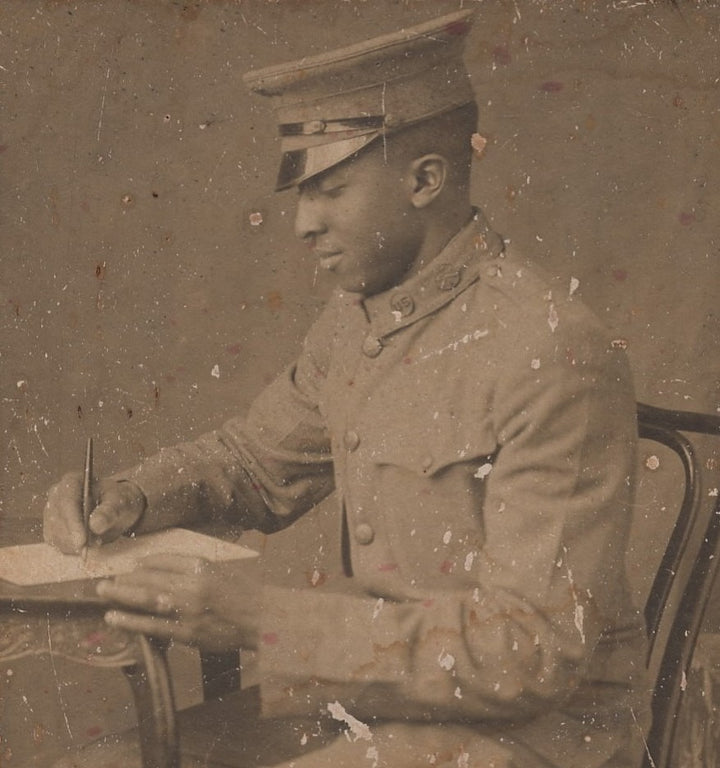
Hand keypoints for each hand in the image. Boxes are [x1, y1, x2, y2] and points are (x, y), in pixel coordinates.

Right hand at [43, 473, 145, 553]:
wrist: (116, 508)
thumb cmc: (118, 501)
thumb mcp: (120, 502)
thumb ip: (109, 512)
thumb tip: (95, 525)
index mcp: (73, 481)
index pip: (67, 501)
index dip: (73, 522)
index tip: (82, 540)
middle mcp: (57, 494)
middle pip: (57, 520)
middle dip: (75, 536)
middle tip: (96, 543)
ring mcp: (51, 512)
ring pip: (55, 535)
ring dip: (76, 544)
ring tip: (97, 539)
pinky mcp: (51, 529)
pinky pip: (57, 544)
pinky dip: (73, 549)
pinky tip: (88, 543)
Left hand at [97, 554, 260, 652]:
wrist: (261, 619)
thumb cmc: (242, 592)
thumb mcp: (219, 568)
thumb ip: (191, 565)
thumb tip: (155, 565)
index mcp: (201, 566)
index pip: (163, 561)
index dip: (144, 563)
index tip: (131, 566)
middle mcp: (192, 586)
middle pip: (149, 580)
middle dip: (124, 580)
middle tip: (104, 581)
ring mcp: (188, 611)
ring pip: (147, 601)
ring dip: (122, 598)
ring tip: (105, 596)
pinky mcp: (187, 633)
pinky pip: (153, 627)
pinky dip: (132, 622)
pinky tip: (117, 619)